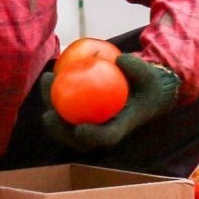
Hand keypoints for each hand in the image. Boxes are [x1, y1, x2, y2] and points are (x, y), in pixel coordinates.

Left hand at [40, 53, 180, 151]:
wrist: (143, 89)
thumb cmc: (148, 85)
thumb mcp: (151, 76)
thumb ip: (139, 68)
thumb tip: (120, 59)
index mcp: (121, 127)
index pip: (107, 137)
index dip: (92, 137)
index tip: (80, 129)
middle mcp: (102, 130)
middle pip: (77, 139)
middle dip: (59, 131)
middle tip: (49, 114)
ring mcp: (90, 123)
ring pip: (64, 124)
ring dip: (50, 107)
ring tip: (47, 82)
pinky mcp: (80, 114)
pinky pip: (62, 108)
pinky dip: (53, 95)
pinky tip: (49, 77)